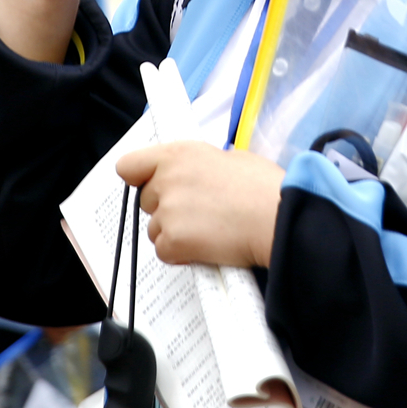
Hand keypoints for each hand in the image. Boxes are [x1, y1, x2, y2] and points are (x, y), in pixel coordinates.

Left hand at [116, 141, 282, 268]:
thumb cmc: (264, 188)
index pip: (129, 165)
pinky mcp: (173, 240)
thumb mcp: (232, 158)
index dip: (139, 178)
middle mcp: (167, 179)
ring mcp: (168, 211)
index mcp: (179, 154)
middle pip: (145, 201)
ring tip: (209, 230)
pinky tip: (207, 246)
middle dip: (166, 208)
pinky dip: (182, 253)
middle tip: (198, 212)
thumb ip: (200, 165)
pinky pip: (165, 251)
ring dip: (175, 233)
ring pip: (155, 229)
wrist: (277, 218)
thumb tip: (196, 174)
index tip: (151, 184)